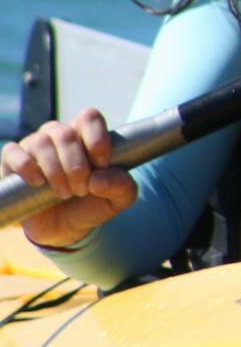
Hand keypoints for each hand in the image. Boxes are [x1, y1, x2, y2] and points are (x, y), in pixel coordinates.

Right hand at [0, 108, 137, 249]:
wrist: (64, 229)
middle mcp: (59, 135)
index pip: (89, 117)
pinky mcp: (12, 162)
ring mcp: (34, 146)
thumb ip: (122, 186)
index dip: (97, 140)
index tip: (102, 166)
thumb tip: (98, 178)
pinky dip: (26, 167)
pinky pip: (13, 152)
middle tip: (82, 190)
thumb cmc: (92, 204)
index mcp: (86, 135)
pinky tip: (38, 183)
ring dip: (56, 171)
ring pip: (42, 142)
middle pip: (66, 134)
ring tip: (64, 193)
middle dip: (77, 166)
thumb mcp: (119, 199)